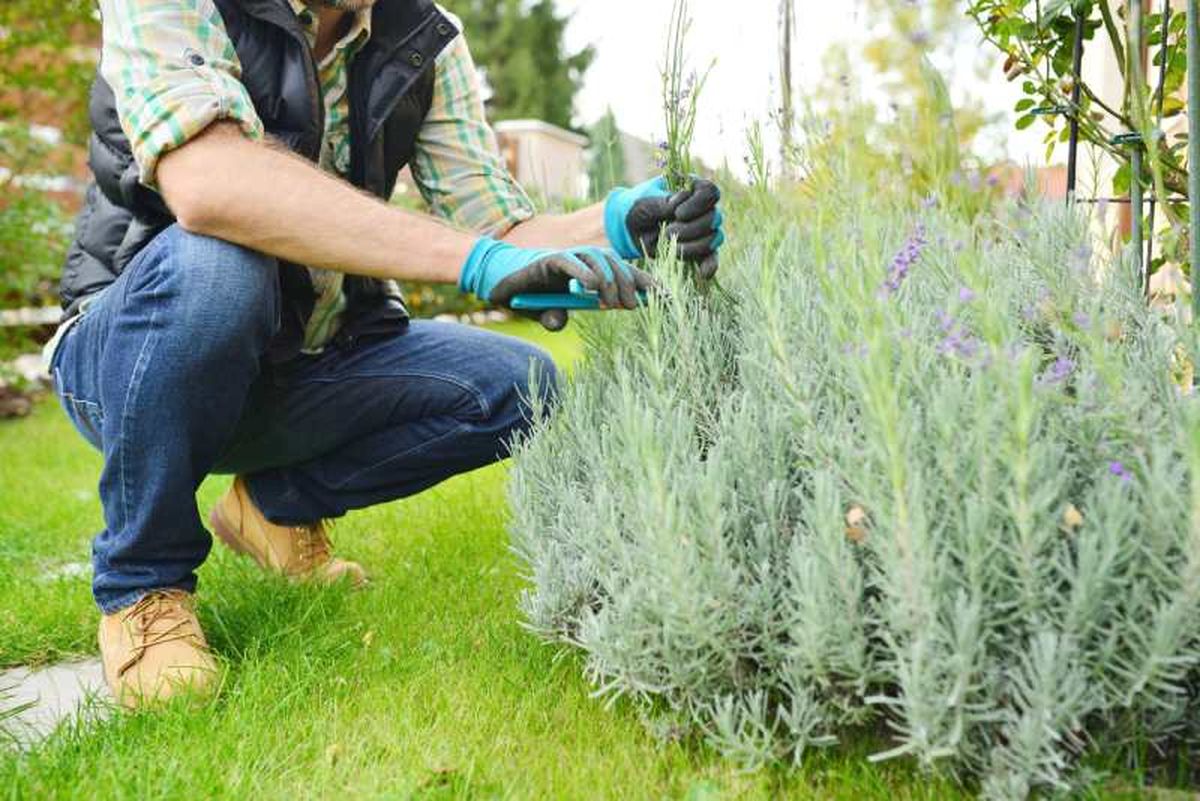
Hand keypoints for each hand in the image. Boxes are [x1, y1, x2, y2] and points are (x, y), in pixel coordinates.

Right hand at [458, 238, 651, 329]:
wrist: (498, 285)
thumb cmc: (528, 299)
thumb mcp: (548, 314)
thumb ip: (557, 318)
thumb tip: (560, 323)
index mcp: (592, 274)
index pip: (626, 274)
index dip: (647, 284)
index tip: (668, 299)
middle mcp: (583, 262)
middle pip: (617, 264)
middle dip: (628, 286)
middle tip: (630, 308)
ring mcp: (567, 258)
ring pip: (599, 260)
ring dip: (609, 280)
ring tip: (610, 303)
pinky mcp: (549, 259)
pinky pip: (570, 263)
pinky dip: (582, 273)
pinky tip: (590, 288)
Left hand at [604, 176, 725, 278]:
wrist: (631, 229)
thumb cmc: (639, 208)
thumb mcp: (646, 203)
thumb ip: (662, 203)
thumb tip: (680, 203)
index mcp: (692, 188)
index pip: (710, 191)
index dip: (698, 204)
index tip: (678, 213)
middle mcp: (703, 208)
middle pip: (714, 217)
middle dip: (691, 229)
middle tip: (668, 232)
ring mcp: (703, 229)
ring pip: (714, 237)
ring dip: (693, 246)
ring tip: (671, 247)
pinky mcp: (699, 249)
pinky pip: (711, 257)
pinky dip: (710, 265)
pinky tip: (703, 274)